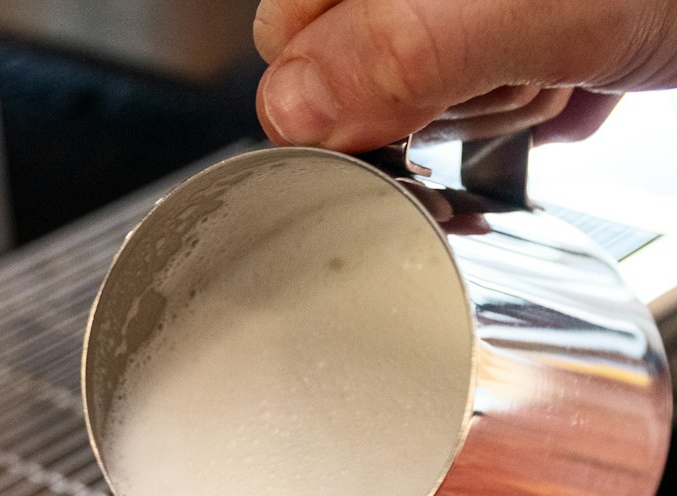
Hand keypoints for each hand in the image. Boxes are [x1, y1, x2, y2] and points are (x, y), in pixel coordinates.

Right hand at [254, 0, 676, 150]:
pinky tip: (582, 74)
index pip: (287, 35)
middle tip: (518, 72)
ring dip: (501, 99)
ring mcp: (469, 5)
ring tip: (566, 66)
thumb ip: (400, 48)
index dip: (347, 92)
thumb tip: (290, 112)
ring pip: (424, 89)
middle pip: (350, 68)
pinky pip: (490, 88)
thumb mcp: (532, 4)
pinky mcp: (522, 24)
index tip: (425, 108)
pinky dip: (542, 99)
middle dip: (432, 96)